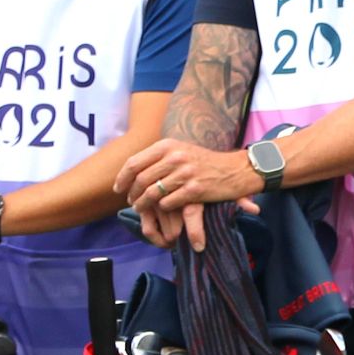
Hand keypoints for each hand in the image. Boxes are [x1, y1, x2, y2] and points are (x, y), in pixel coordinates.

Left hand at [117, 138, 257, 227]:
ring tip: (142, 209)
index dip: (122, 178)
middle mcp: (175, 157)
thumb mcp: (180, 150)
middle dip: (132, 194)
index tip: (118, 189)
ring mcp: (185, 173)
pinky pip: (168, 202)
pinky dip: (162, 208)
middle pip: (141, 179)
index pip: (135, 162)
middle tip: (132, 202)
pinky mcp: (195, 189)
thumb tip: (131, 169)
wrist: (235, 170)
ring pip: (152, 193)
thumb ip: (158, 157)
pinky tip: (163, 209)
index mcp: (168, 145)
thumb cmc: (204, 162)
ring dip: (144, 204)